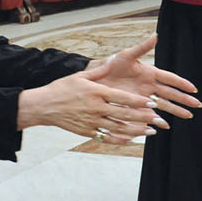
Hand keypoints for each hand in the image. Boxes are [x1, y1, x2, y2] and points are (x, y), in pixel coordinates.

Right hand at [17, 62, 162, 142]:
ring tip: (150, 131)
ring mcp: (91, 122)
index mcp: (96, 92)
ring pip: (118, 128)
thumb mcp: (80, 76)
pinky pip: (107, 137)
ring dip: (136, 131)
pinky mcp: (87, 132)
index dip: (138, 101)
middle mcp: (96, 108)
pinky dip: (120, 140)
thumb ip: (99, 71)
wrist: (44, 106)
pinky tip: (132, 140)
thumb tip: (114, 60)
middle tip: (157, 118)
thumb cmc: (62, 88)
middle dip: (143, 117)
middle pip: (124, 114)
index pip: (122, 98)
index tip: (152, 102)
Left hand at [86, 34, 200, 127]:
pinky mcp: (136, 105)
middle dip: (184, 99)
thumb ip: (142, 48)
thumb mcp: (127, 55)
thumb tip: (155, 35)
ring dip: (176, 110)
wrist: (98, 78)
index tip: (193, 89)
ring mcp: (144, 97)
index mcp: (150, 73)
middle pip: (171, 94)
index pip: (170, 79)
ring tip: (188, 116)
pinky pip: (150, 114)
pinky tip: (165, 126)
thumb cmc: (112, 65)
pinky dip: (158, 120)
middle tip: (197, 105)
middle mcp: (150, 86)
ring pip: (164, 105)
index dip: (182, 84)